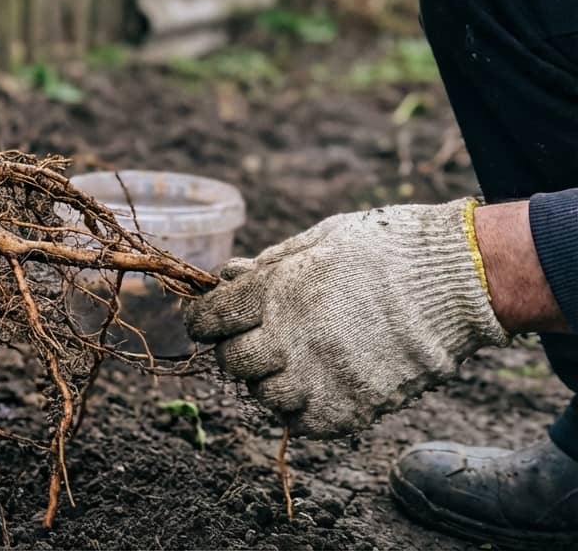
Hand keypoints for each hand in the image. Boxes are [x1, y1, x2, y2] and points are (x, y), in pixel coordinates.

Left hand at [186, 199, 509, 438]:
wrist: (459, 281)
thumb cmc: (387, 250)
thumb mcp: (319, 240)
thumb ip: (268, 264)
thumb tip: (227, 275)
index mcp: (278, 292)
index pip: (211, 318)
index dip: (203, 319)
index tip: (209, 320)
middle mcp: (291, 339)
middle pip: (233, 362)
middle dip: (236, 349)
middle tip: (256, 338)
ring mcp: (321, 379)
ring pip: (264, 396)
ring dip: (269, 381)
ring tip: (292, 362)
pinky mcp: (352, 409)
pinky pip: (302, 423)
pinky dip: (301, 408)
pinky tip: (316, 384)